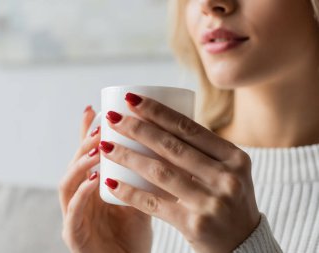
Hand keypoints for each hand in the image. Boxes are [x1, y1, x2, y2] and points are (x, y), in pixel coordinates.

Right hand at [59, 106, 151, 252]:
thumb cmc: (134, 234)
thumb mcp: (141, 199)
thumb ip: (144, 178)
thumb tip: (167, 150)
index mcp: (92, 187)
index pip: (86, 155)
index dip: (86, 131)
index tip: (93, 108)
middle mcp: (80, 198)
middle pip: (75, 164)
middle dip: (86, 142)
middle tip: (102, 126)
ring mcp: (74, 216)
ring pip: (67, 184)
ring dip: (81, 163)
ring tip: (98, 148)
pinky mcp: (75, 236)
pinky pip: (73, 214)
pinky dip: (81, 195)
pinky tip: (93, 180)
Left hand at [100, 93, 260, 252]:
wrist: (245, 244)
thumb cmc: (228, 200)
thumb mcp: (227, 171)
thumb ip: (203, 151)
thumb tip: (161, 123)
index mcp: (234, 157)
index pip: (189, 128)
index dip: (157, 112)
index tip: (132, 100)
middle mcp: (226, 177)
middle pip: (171, 146)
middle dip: (137, 129)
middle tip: (112, 118)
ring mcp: (211, 202)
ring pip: (159, 172)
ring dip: (128, 156)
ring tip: (105, 146)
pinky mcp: (195, 224)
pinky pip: (155, 203)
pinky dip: (130, 192)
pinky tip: (111, 183)